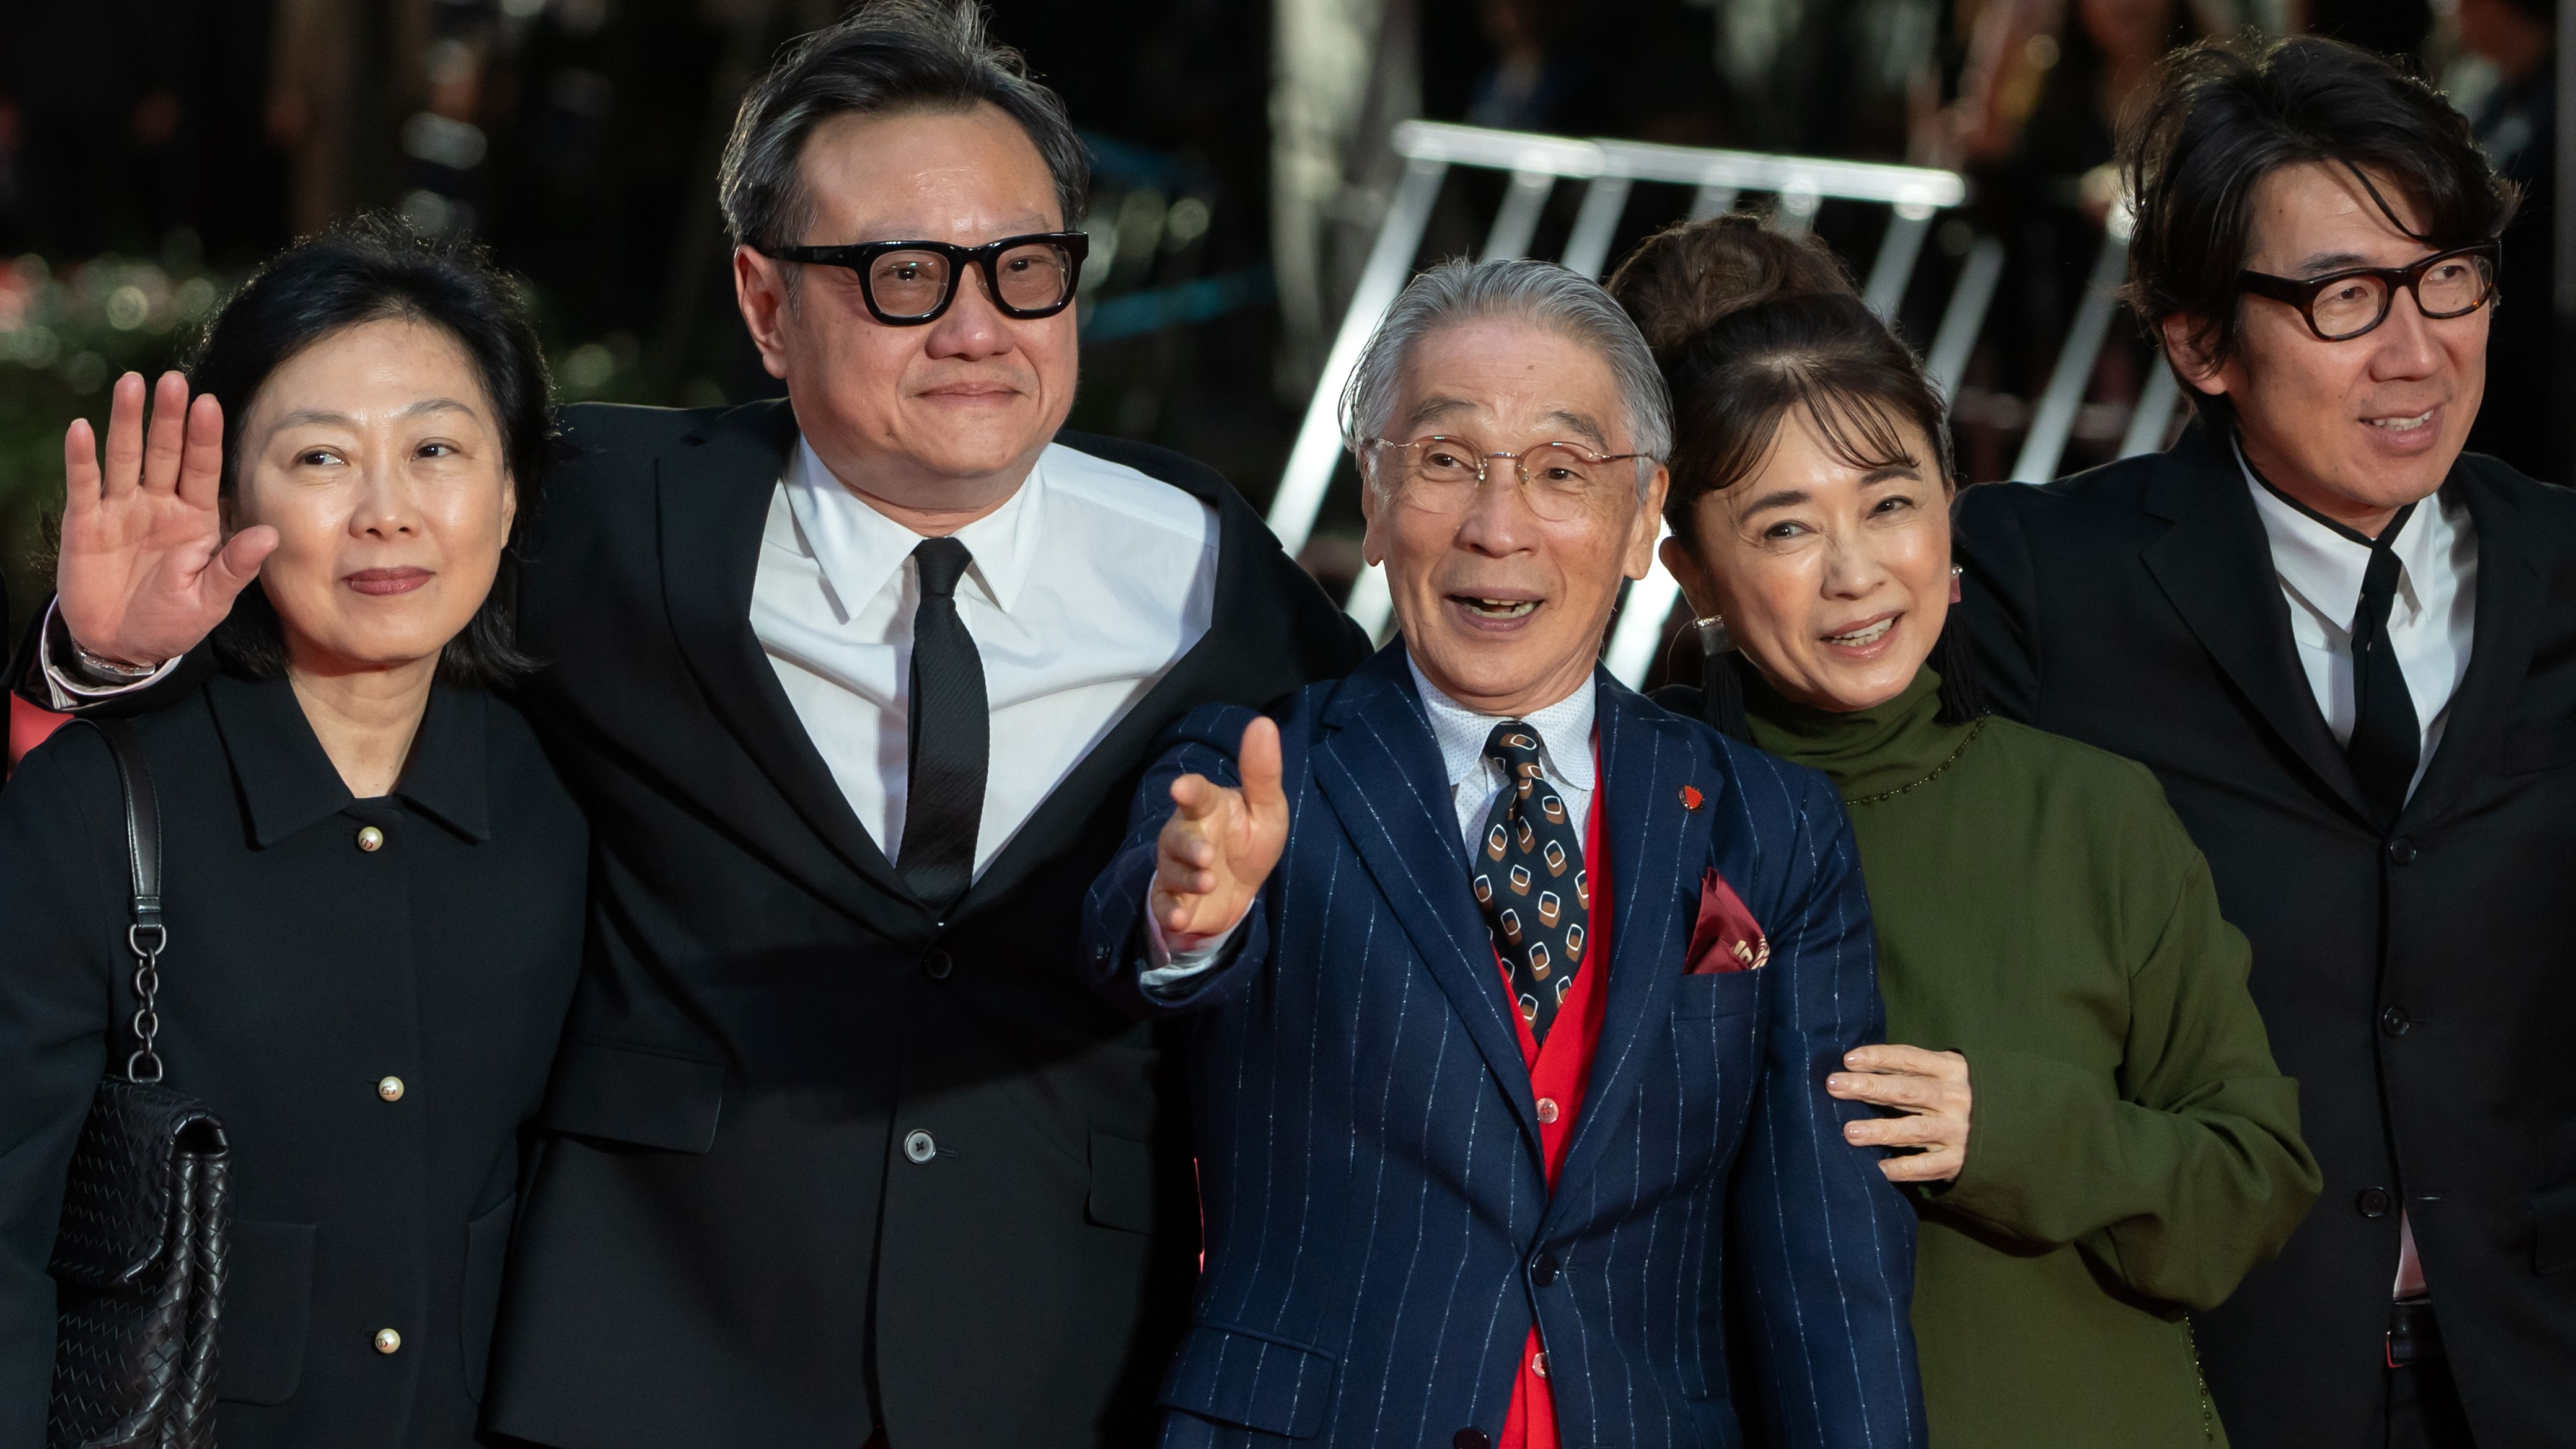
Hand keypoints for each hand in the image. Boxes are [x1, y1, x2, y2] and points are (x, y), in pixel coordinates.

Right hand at [57, 371, 275, 668]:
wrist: (120, 644)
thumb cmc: (172, 620)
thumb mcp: (209, 601)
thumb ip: (235, 567)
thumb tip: (270, 534)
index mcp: (197, 519)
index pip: (204, 470)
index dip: (205, 438)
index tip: (209, 403)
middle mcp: (160, 505)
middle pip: (166, 453)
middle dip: (169, 417)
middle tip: (174, 380)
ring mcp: (121, 510)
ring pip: (125, 457)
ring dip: (126, 421)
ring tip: (131, 383)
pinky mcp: (85, 523)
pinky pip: (84, 485)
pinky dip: (81, 458)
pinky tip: (82, 428)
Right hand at [1148, 718, 1287, 946]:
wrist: (1238, 892)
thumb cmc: (1250, 840)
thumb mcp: (1267, 809)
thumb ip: (1262, 772)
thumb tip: (1263, 723)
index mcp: (1208, 808)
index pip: (1197, 795)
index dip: (1190, 791)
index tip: (1182, 788)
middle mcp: (1186, 834)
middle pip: (1178, 836)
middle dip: (1189, 844)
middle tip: (1207, 854)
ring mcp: (1176, 868)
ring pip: (1172, 870)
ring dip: (1188, 878)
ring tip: (1208, 881)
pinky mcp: (1173, 900)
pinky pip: (1164, 904)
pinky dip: (1169, 911)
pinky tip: (1180, 917)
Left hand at [1827, 1044, 1971, 1182]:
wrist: (1998, 1130)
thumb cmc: (1947, 1095)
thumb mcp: (1935, 1074)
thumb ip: (1903, 1070)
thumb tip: (1850, 1067)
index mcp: (1950, 1070)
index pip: (1910, 1059)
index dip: (1879, 1057)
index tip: (1847, 1059)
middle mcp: (1955, 1098)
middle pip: (1907, 1091)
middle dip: (1869, 1087)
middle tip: (1833, 1086)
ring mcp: (1957, 1130)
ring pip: (1915, 1129)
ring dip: (1881, 1130)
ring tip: (1849, 1132)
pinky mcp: (1957, 1160)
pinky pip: (1927, 1166)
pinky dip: (1903, 1168)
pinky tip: (1879, 1169)